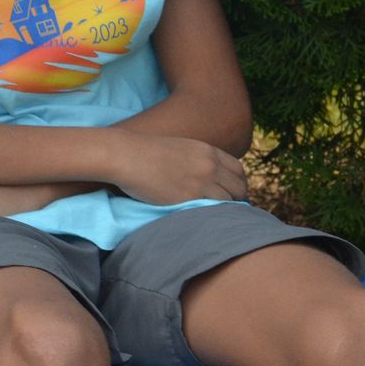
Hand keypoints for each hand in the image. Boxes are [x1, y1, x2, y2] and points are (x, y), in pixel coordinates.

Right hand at [109, 132, 246, 204]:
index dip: (237, 184)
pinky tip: (205, 217)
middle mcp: (209, 165)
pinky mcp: (191, 197)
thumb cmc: (143, 152)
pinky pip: (215, 210)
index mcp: (207, 150)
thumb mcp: (178, 148)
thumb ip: (196, 159)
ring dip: (226, 210)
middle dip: (237, 199)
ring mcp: (202, 181)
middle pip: (239, 187)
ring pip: (231, 201)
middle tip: (227, 209)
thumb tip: (205, 176)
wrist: (125, 155)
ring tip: (215, 216)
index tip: (230, 193)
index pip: (238, 170)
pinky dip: (214, 215)